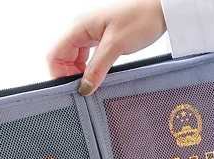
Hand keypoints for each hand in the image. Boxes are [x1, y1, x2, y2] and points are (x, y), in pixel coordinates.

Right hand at [47, 0, 165, 94]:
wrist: (159, 9)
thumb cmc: (140, 19)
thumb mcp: (116, 46)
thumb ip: (98, 68)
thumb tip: (84, 88)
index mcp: (78, 27)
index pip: (54, 55)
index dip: (58, 75)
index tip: (72, 91)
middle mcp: (80, 29)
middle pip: (62, 58)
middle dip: (69, 77)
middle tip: (84, 93)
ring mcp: (90, 34)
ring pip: (74, 59)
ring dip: (80, 75)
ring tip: (93, 87)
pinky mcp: (100, 39)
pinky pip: (87, 57)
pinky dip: (90, 70)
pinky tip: (99, 78)